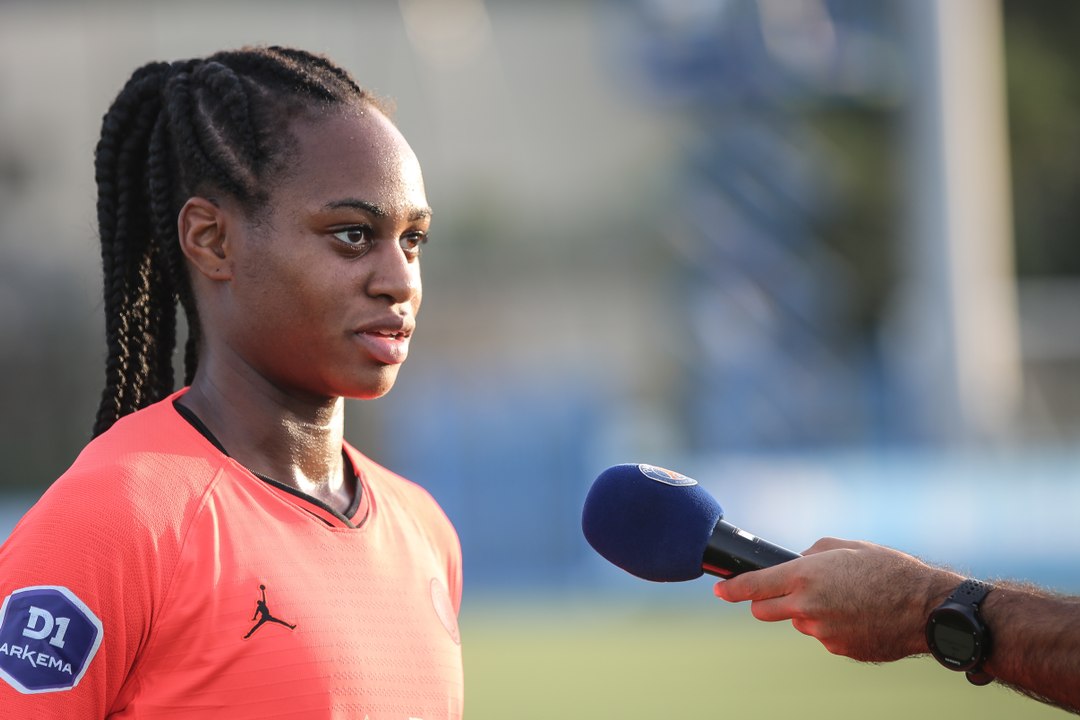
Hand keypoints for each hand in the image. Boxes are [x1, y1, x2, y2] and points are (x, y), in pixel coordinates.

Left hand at [713, 537, 960, 661]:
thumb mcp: (846, 546)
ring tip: (845, 598)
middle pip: (763, 611)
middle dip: (765, 602)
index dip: (730, 589)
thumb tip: (796, 561)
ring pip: (798, 622)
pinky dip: (832, 626)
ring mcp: (822, 633)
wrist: (927, 608)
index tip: (717, 590)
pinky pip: (823, 635)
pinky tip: (858, 615)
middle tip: (784, 591)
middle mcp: (807, 607)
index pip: (753, 586)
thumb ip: (812, 553)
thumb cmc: (890, 569)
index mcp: (805, 576)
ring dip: (808, 612)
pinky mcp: (838, 650)